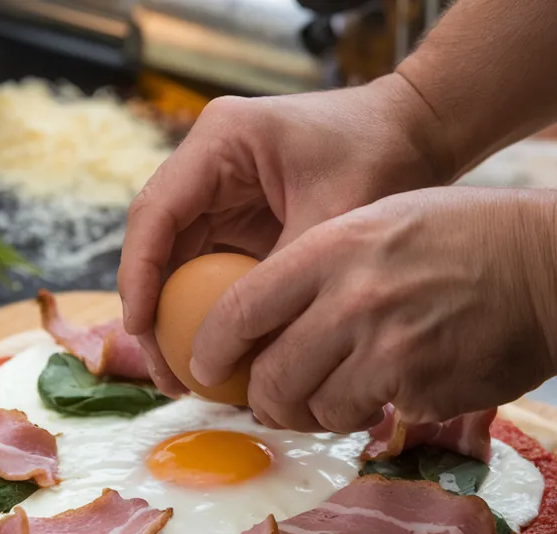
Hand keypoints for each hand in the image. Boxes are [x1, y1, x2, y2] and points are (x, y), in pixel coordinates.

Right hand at [117, 74, 452, 393]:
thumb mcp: (332, 218)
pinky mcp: (240, 219)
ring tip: (186, 378)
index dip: (139, 274)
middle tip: (167, 374)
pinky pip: (210, 271)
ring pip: (178, 263)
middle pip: (158, 243)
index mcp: (220, 142)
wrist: (417, 132)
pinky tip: (221, 359)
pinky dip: (211, 313)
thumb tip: (246, 346)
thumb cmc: (381, 155)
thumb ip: (283, 275)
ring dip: (177, 319)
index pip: (156, 212)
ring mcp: (222, 192)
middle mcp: (209, 164)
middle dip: (154, 311)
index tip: (141, 328)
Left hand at [188, 187, 556, 431]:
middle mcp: (353, 301)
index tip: (205, 364)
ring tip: (336, 393)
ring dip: (316, 412)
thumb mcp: (385, 218)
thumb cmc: (470, 235)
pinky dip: (368, 415)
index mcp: (335, 249)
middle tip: (270, 399)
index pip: (241, 309)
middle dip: (263, 398)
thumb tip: (266, 315)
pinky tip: (389, 390)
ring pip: (314, 409)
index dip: (212, 347)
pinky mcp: (421, 392)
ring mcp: (388, 351)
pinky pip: (366, 420)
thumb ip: (322, 262)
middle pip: (270, 377)